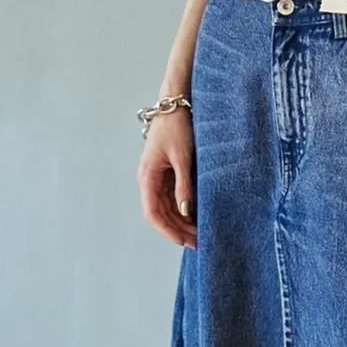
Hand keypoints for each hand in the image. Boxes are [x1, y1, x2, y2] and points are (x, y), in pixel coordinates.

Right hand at [138, 110, 197, 249]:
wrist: (175, 104)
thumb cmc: (176, 127)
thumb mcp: (182, 157)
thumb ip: (183, 186)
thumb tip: (185, 212)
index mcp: (147, 176)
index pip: (153, 212)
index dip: (167, 230)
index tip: (182, 241)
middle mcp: (149, 179)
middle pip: (161, 213)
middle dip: (178, 229)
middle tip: (198, 242)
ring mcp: (157, 177)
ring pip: (167, 207)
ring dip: (181, 221)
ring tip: (199, 233)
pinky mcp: (166, 172)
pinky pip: (172, 197)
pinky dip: (182, 209)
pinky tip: (195, 217)